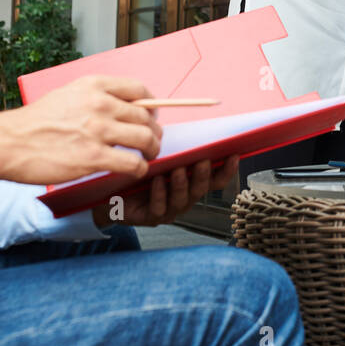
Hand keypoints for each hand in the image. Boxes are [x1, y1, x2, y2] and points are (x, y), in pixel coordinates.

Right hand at [0, 75, 161, 186]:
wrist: (7, 142)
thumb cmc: (35, 122)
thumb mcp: (68, 94)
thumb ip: (97, 97)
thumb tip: (125, 105)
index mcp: (94, 86)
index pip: (140, 89)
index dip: (151, 105)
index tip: (150, 116)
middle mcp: (100, 104)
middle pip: (147, 117)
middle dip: (154, 132)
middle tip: (152, 142)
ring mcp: (98, 130)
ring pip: (146, 139)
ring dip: (152, 150)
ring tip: (147, 157)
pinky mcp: (94, 157)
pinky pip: (133, 163)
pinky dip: (140, 169)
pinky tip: (134, 171)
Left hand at [91, 155, 238, 228]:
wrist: (110, 193)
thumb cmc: (139, 172)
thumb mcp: (162, 158)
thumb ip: (177, 148)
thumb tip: (193, 128)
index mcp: (190, 184)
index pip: (215, 179)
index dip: (227, 170)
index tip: (234, 155)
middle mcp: (183, 199)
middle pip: (201, 190)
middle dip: (203, 175)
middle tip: (202, 161)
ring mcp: (168, 210)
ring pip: (182, 200)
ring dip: (182, 184)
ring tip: (178, 170)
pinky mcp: (150, 218)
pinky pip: (159, 207)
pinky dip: (159, 193)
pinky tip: (156, 181)